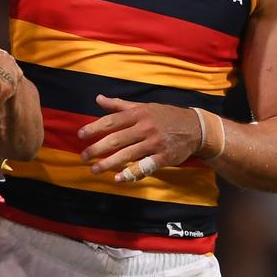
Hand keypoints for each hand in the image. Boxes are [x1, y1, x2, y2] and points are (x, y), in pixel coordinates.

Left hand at [77, 95, 201, 181]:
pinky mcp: (164, 157)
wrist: (196, 128)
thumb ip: (119, 105)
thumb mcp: (144, 107)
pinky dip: (131, 173)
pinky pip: (144, 167)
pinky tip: (119, 178)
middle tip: (83, 156)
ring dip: (109, 163)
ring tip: (94, 169)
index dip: (94, 128)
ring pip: (127, 155)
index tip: (80, 135)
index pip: (111, 121)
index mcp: (138, 114)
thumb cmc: (165, 116)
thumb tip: (98, 99)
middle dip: (97, 149)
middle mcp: (145, 128)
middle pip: (116, 140)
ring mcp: (154, 143)